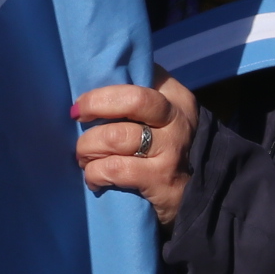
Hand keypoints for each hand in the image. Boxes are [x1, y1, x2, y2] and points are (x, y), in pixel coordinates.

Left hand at [74, 69, 197, 224]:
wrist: (197, 197)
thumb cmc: (164, 151)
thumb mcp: (162, 118)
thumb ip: (137, 98)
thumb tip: (96, 81)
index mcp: (176, 98)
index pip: (140, 76)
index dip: (104, 89)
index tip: (82, 103)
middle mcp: (178, 120)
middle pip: (132, 100)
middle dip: (94, 105)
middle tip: (77, 118)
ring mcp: (172, 151)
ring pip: (116, 136)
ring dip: (88, 146)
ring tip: (84, 155)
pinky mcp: (161, 179)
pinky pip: (115, 169)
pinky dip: (95, 173)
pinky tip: (94, 177)